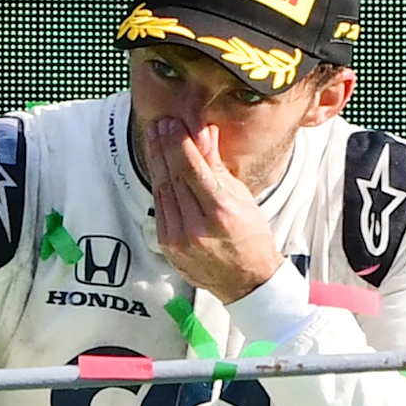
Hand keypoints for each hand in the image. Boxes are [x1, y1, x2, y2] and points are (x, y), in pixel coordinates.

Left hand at [147, 118, 285, 304]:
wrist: (246, 281)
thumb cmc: (251, 238)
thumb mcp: (242, 197)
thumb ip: (217, 166)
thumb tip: (204, 134)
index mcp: (220, 213)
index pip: (192, 169)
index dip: (179, 144)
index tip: (173, 124)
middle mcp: (197, 227)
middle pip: (174, 177)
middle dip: (165, 147)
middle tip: (160, 125)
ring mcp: (179, 239)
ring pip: (163, 190)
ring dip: (157, 161)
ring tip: (155, 138)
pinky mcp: (168, 245)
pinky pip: (160, 206)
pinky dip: (158, 183)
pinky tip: (158, 166)